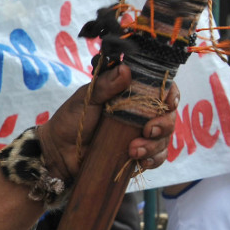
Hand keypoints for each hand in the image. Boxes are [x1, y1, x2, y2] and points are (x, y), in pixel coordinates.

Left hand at [39, 64, 178, 178]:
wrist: (57, 150)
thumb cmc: (71, 120)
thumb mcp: (86, 99)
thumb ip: (105, 85)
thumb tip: (125, 69)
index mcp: (130, 96)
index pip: (162, 91)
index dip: (171, 96)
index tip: (168, 103)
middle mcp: (139, 115)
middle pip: (168, 117)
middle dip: (164, 124)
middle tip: (149, 130)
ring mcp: (138, 136)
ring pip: (163, 139)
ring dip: (154, 145)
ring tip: (133, 150)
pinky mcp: (135, 155)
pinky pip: (156, 158)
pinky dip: (153, 160)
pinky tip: (140, 160)